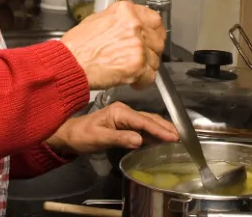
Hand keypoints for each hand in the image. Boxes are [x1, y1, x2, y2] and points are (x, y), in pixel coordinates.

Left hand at [45, 102, 177, 154]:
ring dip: (162, 129)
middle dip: (165, 127)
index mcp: (119, 112)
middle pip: (149, 119)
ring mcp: (124, 116)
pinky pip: (142, 126)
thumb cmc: (82, 136)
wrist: (69, 135)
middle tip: (181, 137)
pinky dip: (154, 132)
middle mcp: (123, 111)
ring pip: (147, 121)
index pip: (143, 121)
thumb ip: (120, 138)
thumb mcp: (99, 138)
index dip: (159, 129)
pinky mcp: (124, 123)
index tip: (173, 137)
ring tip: (176, 137)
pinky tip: (161, 138)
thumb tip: (140, 140)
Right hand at [61, 0, 164, 90]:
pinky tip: (131, 79)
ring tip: (130, 69)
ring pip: (155, 59)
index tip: (152, 37)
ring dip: (146, 67)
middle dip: (151, 51)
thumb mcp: (97, 19)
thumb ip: (119, 18)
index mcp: (125, 12)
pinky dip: (142, 81)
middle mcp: (134, 26)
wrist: (70, 63)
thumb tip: (130, 19)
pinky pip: (150, 76)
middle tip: (141, 56)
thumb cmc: (78, 44)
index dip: (154, 31)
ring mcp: (137, 46)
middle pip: (158, 40)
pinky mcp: (137, 66)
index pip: (154, 19)